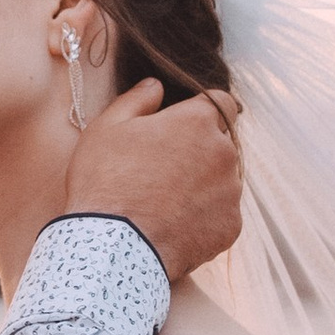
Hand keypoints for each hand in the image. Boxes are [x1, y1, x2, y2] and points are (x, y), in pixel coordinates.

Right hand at [62, 79, 242, 284]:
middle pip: (220, 143)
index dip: (204, 110)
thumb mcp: (107, 129)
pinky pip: (221, 214)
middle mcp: (223, 153)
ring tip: (164, 202)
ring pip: (222, 180)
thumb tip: (156, 86)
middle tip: (162, 170)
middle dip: (199, 150)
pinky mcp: (230, 226)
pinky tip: (174, 225)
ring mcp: (230, 192)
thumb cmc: (104, 182)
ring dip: (203, 184)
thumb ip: (136, 100)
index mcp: (197, 122)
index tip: (188, 124)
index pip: (221, 102)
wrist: (114, 248)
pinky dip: (204, 217)